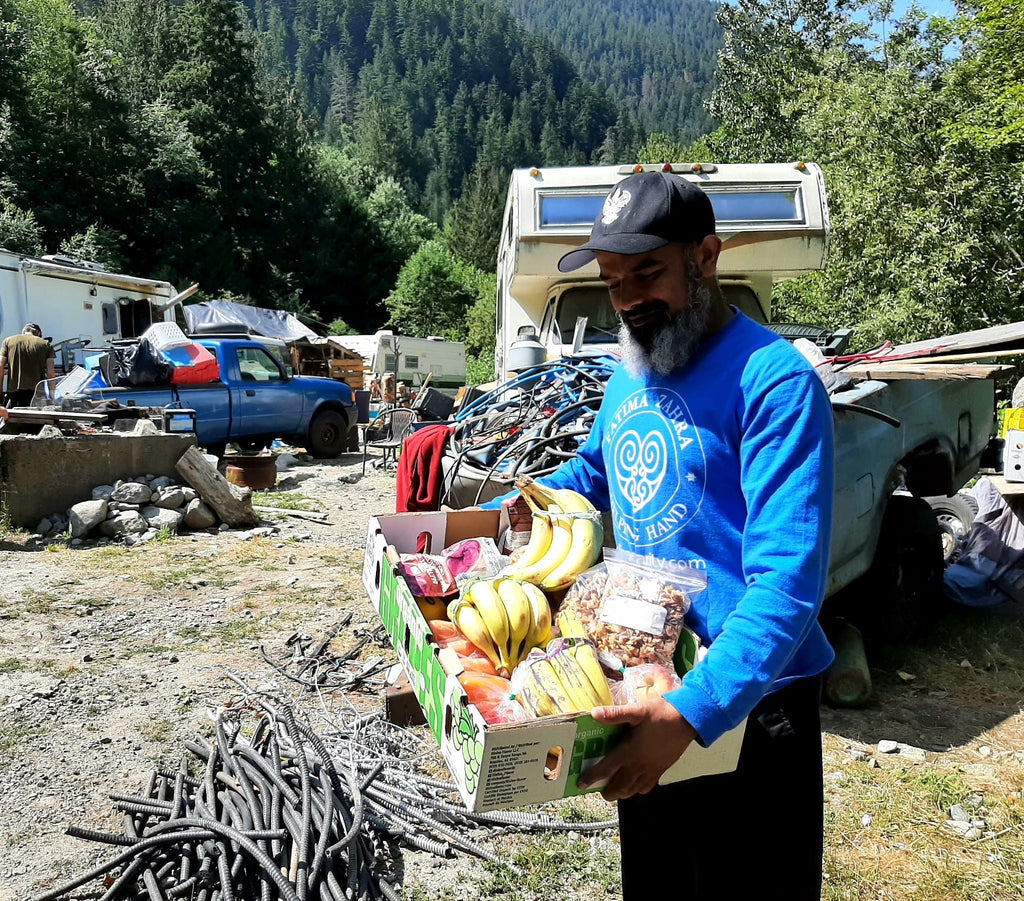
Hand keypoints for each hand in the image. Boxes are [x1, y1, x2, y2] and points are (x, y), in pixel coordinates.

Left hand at [577, 698, 696, 800]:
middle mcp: (639, 765)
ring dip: (621, 793)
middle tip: (598, 788)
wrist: (688, 719)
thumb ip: (615, 714)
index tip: (580, 784)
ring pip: (632, 791)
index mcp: (629, 751)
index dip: (591, 778)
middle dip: (607, 791)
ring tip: (614, 788)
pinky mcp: (661, 770)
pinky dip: (637, 789)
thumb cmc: (661, 713)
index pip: (606, 769)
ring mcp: (651, 770)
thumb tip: (594, 713)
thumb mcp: (637, 710)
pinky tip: (634, 782)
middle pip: (619, 787)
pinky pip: (646, 787)